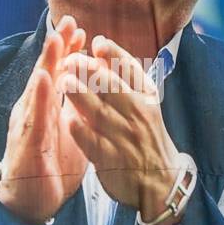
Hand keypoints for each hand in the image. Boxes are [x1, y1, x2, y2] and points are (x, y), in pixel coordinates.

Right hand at [0, 15, 87, 223]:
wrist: (30, 203)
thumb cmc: (49, 167)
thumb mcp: (69, 134)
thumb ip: (76, 111)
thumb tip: (92, 92)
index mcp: (46, 109)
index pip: (59, 74)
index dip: (69, 52)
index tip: (82, 30)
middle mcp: (34, 111)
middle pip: (46, 73)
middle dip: (57, 47)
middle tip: (67, 21)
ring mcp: (28, 125)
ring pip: (38, 89)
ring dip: (46, 63)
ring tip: (55, 40)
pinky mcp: (27, 142)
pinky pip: (34, 117)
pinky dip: (39, 97)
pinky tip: (45, 79)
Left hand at [59, 34, 185, 224]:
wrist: (160, 181)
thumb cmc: (145, 135)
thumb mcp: (143, 104)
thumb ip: (122, 78)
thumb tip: (98, 47)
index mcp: (146, 97)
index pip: (131, 69)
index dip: (114, 53)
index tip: (97, 43)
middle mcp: (138, 115)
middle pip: (112, 87)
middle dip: (88, 70)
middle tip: (69, 60)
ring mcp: (124, 137)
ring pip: (100, 112)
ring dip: (80, 95)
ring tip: (63, 82)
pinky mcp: (111, 160)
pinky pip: (93, 143)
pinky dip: (81, 131)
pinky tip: (67, 120)